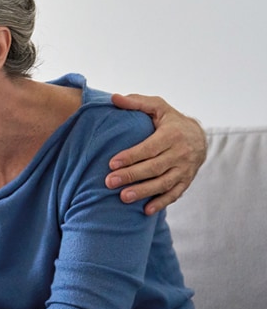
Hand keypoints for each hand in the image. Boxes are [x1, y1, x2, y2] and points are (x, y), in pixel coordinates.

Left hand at [107, 93, 206, 214]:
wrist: (199, 136)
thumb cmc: (170, 120)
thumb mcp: (157, 107)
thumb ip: (136, 103)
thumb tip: (113, 98)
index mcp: (172, 134)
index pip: (149, 147)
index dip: (131, 156)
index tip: (112, 163)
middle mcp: (181, 153)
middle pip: (154, 167)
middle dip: (131, 175)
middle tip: (110, 182)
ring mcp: (185, 169)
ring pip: (164, 183)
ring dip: (143, 192)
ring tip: (123, 197)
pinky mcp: (186, 181)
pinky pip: (174, 194)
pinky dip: (161, 203)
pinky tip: (146, 210)